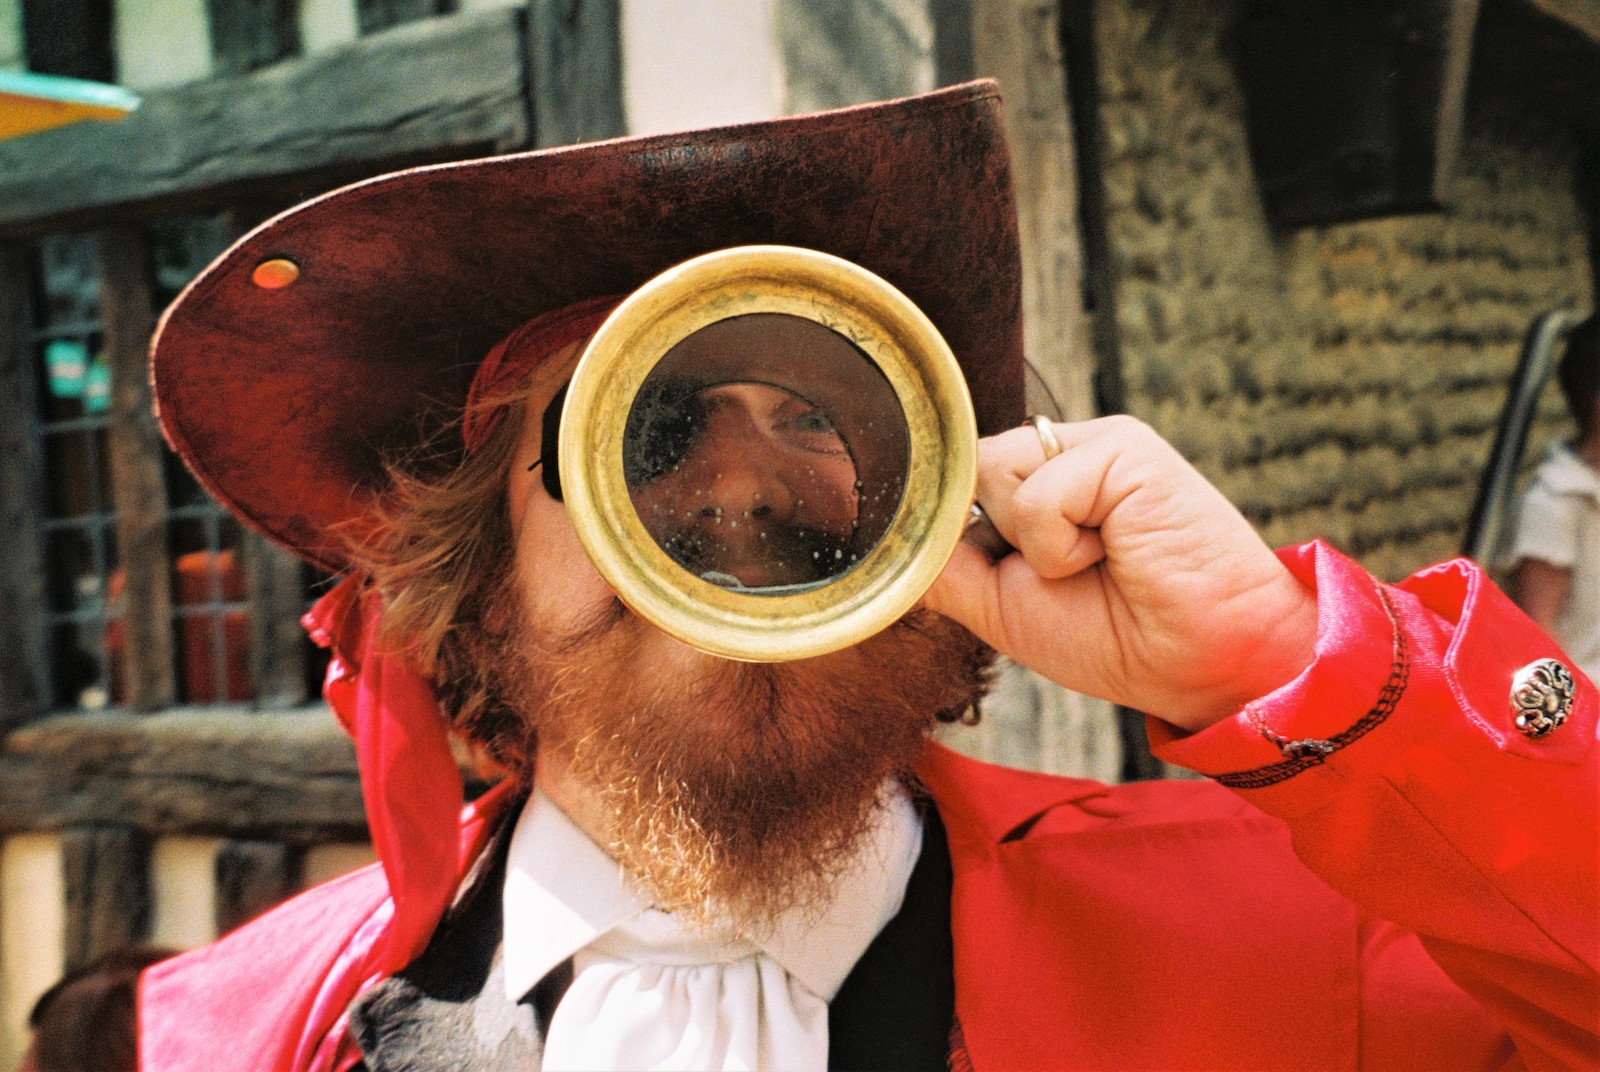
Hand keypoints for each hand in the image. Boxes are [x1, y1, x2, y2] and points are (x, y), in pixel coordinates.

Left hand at [923, 416, 1316, 732]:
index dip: (956, 529)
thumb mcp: (1000, 605)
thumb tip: (892, 533)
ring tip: (1099, 562)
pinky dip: (1063, 546)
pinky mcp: (1123, 446)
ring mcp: (1093, 445)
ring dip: (1034, 546)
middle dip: (998, 545)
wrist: (1200, 664)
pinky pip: (1038, 494)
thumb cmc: (1114, 638)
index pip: (956, 482)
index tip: (1003, 575)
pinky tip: (1118, 552)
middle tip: (1072, 577)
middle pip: (964, 474)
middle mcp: (1063, 455)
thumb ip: (944, 563)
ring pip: (992, 473)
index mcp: (1038, 484)